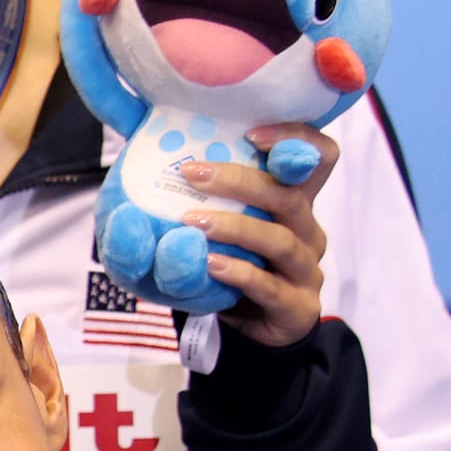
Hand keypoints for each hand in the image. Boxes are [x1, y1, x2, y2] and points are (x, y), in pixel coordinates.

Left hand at [188, 123, 337, 349]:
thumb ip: (193, 182)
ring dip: (235, 227)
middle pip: (289, 196)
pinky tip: (209, 263)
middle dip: (241, 181)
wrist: (248, 329)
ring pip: (280, 240)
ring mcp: (307, 269)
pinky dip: (238, 272)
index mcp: (294, 201)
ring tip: (191, 221)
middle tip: (191, 173)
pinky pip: (269, 286)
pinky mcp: (297, 306)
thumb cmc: (228, 261)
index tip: (252, 133)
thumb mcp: (216, 219)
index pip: (319, 158)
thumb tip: (131, 121)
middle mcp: (307, 230)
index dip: (298, 139)